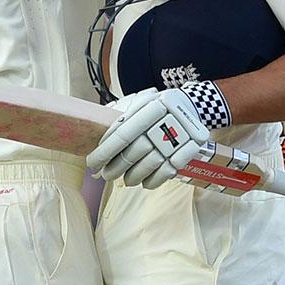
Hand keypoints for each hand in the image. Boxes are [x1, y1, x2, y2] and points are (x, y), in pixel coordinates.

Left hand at [87, 87, 213, 188]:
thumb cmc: (156, 107)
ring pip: (151, 163)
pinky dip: (153, 180)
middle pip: (135, 151)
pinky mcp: (192, 147)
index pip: (122, 134)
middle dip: (117, 167)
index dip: (105, 152)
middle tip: (107, 175)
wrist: (191, 105)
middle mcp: (166, 118)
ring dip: (134, 176)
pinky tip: (145, 182)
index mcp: (150, 104)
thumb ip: (118, 116)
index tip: (93, 163)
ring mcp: (181, 134)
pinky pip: (168, 171)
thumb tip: (92, 136)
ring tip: (126, 180)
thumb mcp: (138, 102)